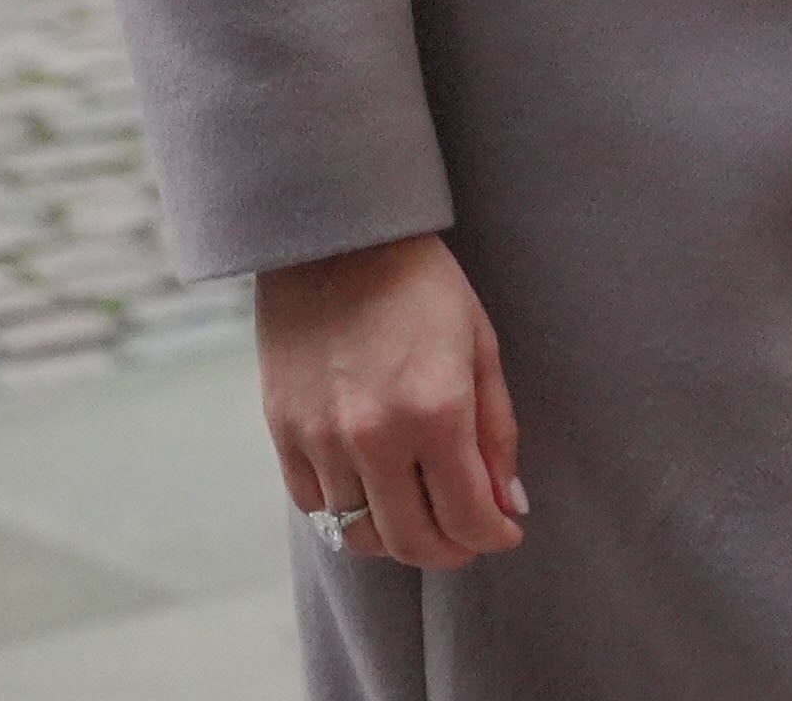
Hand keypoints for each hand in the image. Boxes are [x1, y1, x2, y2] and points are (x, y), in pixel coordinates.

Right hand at [256, 233, 525, 569]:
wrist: (336, 240)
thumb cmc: (421, 286)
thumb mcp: (480, 346)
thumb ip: (496, 432)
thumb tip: (509, 504)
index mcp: (436, 411)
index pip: (466, 514)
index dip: (492, 536)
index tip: (505, 533)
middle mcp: (375, 437)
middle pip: (410, 540)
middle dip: (448, 551)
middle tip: (467, 538)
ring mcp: (321, 439)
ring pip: (357, 533)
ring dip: (396, 536)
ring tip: (420, 514)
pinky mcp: (282, 433)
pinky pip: (314, 505)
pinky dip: (347, 511)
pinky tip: (372, 489)